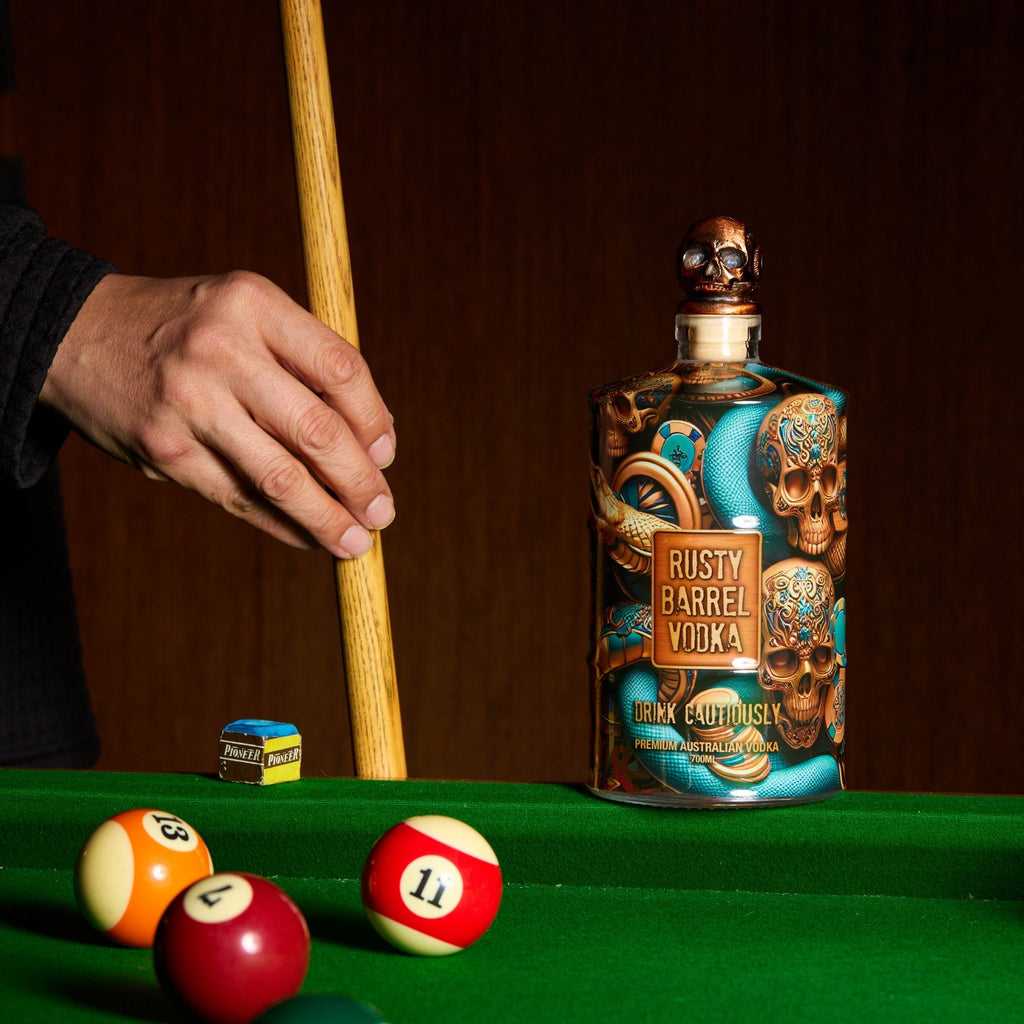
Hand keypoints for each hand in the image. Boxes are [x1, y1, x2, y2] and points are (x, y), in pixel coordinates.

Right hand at [41, 271, 395, 558]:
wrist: (75, 335)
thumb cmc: (187, 330)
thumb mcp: (245, 314)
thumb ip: (305, 362)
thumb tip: (374, 441)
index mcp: (254, 304)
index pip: (340, 368)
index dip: (374, 420)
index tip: (386, 455)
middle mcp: (222, 350)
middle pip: (317, 430)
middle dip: (360, 482)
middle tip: (381, 513)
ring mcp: (190, 403)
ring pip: (280, 477)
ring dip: (327, 518)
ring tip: (355, 542)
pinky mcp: (166, 450)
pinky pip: (239, 499)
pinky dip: (281, 525)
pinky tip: (307, 536)